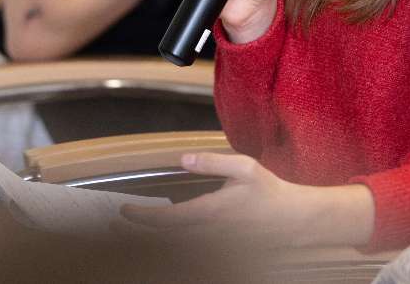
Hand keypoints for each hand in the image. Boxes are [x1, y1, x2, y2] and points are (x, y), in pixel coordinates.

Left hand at [120, 153, 345, 246]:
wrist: (293, 221)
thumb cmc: (270, 192)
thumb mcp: (244, 168)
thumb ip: (213, 162)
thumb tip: (183, 160)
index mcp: (209, 212)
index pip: (166, 219)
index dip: (141, 217)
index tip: (123, 210)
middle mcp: (207, 233)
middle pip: (164, 237)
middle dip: (138, 231)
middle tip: (116, 222)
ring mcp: (213, 244)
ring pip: (175, 245)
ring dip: (152, 237)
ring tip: (132, 227)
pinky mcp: (220, 248)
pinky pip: (189, 249)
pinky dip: (172, 242)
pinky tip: (163, 235)